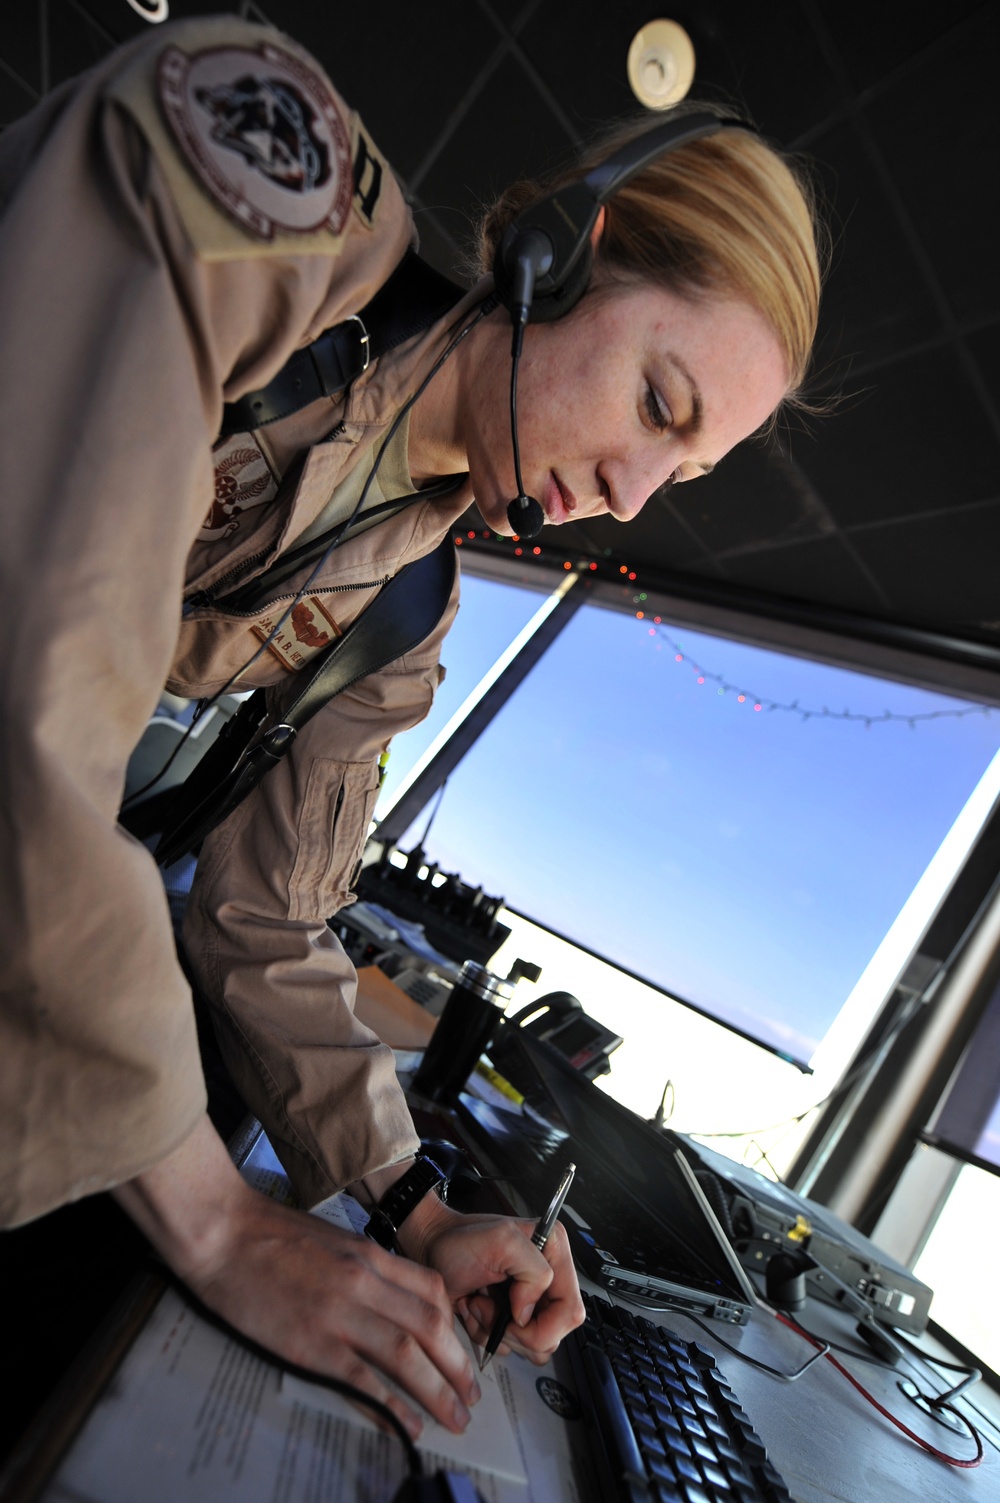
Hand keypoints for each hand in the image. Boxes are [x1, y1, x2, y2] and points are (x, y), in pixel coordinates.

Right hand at [113, 1115, 480, 1439]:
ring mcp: (339, 1312)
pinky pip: (363, 1378)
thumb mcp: (331, 1239)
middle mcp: (364, 1281)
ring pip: (407, 1354)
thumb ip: (362, 1266)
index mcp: (369, 1253)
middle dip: (459, 1365)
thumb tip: (387, 1298)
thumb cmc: (268, 1234)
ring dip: (438, 1391)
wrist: (222, 1232)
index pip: (433, 1290)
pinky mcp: (311, 1342)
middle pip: (431, 1325)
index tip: (460, 1350)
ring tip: (455, 1417)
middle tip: (471, 1397)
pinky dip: (392, 1404)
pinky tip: (407, 1424)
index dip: (455, 1325)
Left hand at [397, 1197, 584, 1364]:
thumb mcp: (501, 1241)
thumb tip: (528, 1313)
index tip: (513, 1316)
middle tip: (488, 1304)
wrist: (431, 1248)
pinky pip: (508, 1347)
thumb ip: (532, 1272)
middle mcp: (547, 1280)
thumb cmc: (458, 1240)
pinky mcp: (510, 1318)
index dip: (544, 1326)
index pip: (571, 1312)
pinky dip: (485, 1334)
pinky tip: (474, 1308)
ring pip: (530, 1347)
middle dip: (514, 1329)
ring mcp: (528, 1302)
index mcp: (554, 1254)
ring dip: (496, 1331)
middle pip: (552, 1336)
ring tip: (480, 1303)